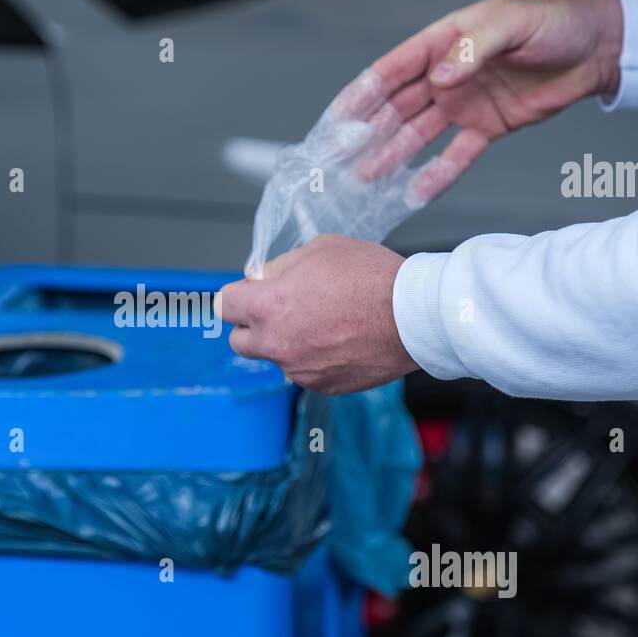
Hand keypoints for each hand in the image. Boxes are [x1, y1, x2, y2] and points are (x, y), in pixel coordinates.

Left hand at [215, 235, 417, 394]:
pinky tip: (339, 340)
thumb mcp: (318, 249)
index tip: (251, 293)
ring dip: (286, 343)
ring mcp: (298, 370)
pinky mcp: (322, 386)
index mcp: (267, 307)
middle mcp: (276, 344)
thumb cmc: (371, 277)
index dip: (239, 295)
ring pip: (275, 358)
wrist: (414, 316)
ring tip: (322, 322)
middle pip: (238, 341)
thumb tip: (262, 278)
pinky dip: (313, 359)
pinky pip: (304, 372)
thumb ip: (280, 267)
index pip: (223, 305)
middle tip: (281, 309)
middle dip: (253, 325)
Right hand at [330, 0, 623, 200]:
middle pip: (397, 107)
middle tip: (339, 156)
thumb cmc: (554, 23)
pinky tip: (413, 194)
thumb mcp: (512, 24)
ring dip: (391, 156)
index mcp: (445, 43)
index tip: (338, 116)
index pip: (394, 70)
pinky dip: (436, 176)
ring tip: (364, 179)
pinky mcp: (487, 129)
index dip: (364, 93)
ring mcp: (464, 104)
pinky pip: (456, 156)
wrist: (599, 48)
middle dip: (367, 131)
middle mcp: (447, 76)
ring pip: (418, 134)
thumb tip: (438, 79)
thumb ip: (472, 49)